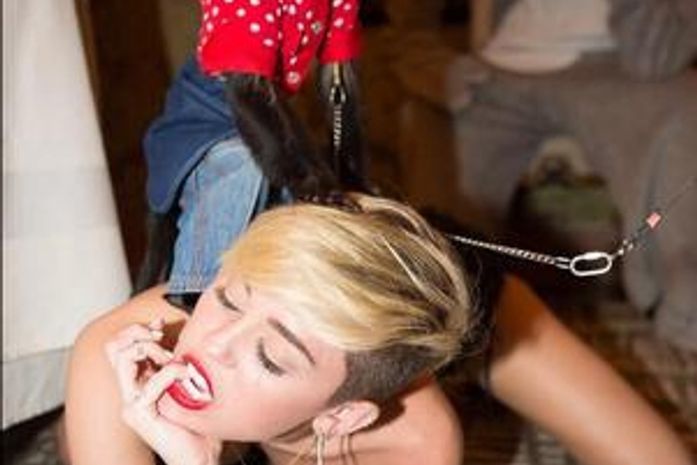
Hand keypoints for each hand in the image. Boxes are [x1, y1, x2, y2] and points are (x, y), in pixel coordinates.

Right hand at [105, 319, 222, 464]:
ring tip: (174, 361)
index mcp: (139, 383)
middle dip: (139, 333)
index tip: (160, 324)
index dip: (138, 328)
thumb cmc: (198, 423)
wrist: (200, 457)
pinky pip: (153, 382)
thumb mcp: (188, 384)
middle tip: (163, 340)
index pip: (121, 346)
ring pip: (125, 357)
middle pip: (114, 347)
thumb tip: (182, 338)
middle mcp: (130, 391)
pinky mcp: (139, 413)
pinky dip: (173, 372)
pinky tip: (188, 377)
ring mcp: (131, 403)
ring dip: (153, 349)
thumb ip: (180, 364)